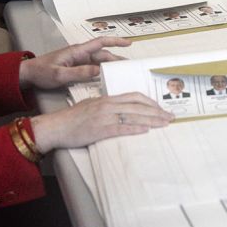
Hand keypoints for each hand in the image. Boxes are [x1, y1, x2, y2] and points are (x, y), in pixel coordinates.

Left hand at [19, 36, 130, 90]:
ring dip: (110, 66)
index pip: (101, 43)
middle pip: (102, 54)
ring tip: (121, 73)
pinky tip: (106, 78)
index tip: (129, 43)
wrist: (27, 75)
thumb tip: (98, 71)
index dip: (116, 42)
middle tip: (129, 67)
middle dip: (117, 58)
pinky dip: (101, 71)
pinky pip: (92, 68)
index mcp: (77, 51)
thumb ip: (79, 73)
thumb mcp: (59, 75)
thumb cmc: (41, 72)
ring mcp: (78, 61)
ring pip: (98, 62)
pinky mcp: (75, 68)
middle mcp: (80, 54)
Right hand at [29, 92, 172, 152]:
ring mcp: (105, 117)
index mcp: (107, 98)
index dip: (150, 102)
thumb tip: (122, 108)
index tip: (160, 107)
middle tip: (170, 116)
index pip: (134, 96)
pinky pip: (121, 128)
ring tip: (165, 123)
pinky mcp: (100, 130)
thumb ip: (107, 105)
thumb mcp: (92, 104)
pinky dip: (135, 129)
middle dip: (157, 111)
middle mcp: (108, 105)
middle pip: (138, 106)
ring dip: (152, 120)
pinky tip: (146, 130)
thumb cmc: (72, 118)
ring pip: (134, 116)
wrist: (56, 126)